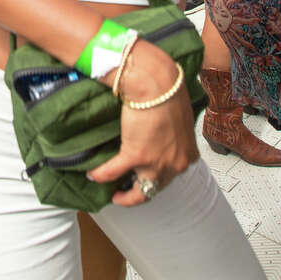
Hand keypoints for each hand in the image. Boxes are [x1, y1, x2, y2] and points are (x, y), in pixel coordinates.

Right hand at [89, 44, 198, 204]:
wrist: (157, 84)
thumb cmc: (168, 92)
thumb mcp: (178, 118)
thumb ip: (172, 132)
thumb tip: (162, 131)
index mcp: (187, 154)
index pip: (173, 175)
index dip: (158, 179)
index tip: (147, 178)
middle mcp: (176, 164)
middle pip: (156, 188)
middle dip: (141, 193)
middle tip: (128, 193)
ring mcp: (157, 163)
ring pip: (140, 192)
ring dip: (124, 197)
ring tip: (114, 196)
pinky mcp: (136, 156)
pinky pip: (113, 172)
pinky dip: (102, 174)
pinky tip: (93, 174)